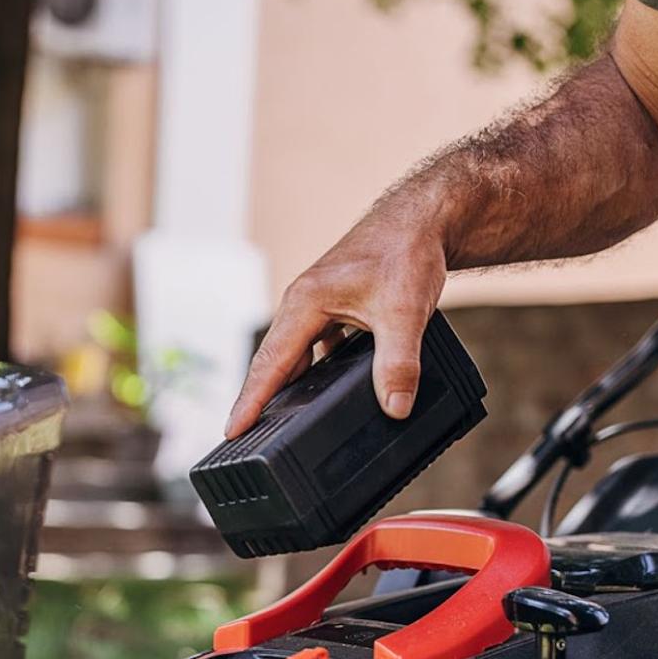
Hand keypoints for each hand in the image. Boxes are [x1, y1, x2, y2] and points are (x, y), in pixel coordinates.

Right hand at [226, 220, 446, 436]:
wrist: (425, 220)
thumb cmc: (407, 252)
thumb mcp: (404, 312)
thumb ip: (398, 363)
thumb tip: (395, 407)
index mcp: (305, 302)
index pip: (270, 362)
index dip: (251, 400)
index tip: (232, 431)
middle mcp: (302, 303)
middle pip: (273, 361)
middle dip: (259, 399)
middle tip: (245, 438)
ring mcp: (317, 305)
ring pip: (293, 355)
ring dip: (285, 386)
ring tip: (275, 422)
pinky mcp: (334, 308)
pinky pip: (313, 347)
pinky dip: (312, 371)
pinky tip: (321, 391)